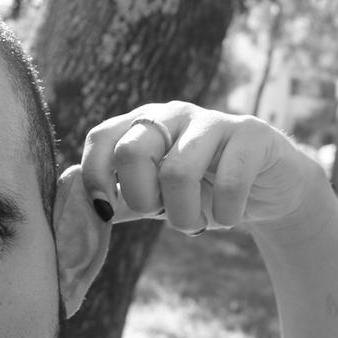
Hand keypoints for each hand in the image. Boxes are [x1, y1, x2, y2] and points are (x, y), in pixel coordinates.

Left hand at [76, 101, 329, 234]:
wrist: (270, 189)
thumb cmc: (201, 192)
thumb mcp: (153, 197)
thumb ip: (114, 199)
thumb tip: (67, 207)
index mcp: (141, 125)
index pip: (101, 138)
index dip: (95, 177)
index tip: (106, 211)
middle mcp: (172, 115)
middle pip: (132, 152)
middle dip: (141, 199)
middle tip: (160, 213)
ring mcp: (213, 121)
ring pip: (177, 172)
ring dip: (183, 216)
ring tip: (195, 223)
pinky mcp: (252, 136)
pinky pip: (228, 182)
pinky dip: (224, 215)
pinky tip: (230, 216)